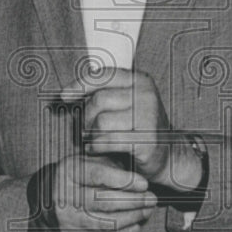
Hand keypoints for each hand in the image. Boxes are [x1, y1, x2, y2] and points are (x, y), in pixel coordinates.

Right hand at [45, 153, 157, 231]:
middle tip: (152, 199)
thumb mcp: (83, 162)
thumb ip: (107, 164)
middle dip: (135, 201)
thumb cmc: (72, 178)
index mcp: (67, 172)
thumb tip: (137, 176)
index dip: (125, 180)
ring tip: (147, 211)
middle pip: (106, 201)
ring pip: (107, 222)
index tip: (144, 183)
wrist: (42, 202)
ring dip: (133, 218)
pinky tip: (135, 227)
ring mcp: (66, 220)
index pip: (99, 176)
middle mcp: (64, 197)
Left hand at [62, 67, 202, 188]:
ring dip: (90, 134)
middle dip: (86, 116)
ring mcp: (148, 117)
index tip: (64, 96)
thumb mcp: (125, 103)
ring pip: (101, 122)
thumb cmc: (138, 127)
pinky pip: (107, 141)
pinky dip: (96, 147)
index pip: (103, 75)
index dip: (79, 84)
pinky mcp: (146, 140)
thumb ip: (102, 93)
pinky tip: (95, 149)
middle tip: (86, 128)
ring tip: (92, 139)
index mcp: (140, 81)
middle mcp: (146, 95)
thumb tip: (67, 92)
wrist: (167, 155)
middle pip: (98, 100)